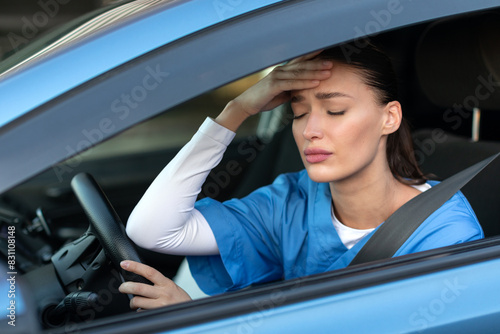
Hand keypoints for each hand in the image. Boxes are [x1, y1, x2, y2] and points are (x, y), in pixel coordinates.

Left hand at [118, 260, 190, 310]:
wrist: (189, 313)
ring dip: (132, 302)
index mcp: (166, 283)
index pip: (149, 271)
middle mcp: (163, 293)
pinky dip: (139, 310)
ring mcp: (160, 305)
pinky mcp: (156, 314)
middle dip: (126, 286)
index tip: (125, 263)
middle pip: (139, 287)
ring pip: (138, 301)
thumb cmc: (180, 299)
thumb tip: (142, 279)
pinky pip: (141, 312)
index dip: (135, 266)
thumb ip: (159, 283)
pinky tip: (143, 309)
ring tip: (134, 302)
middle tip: (122, 287)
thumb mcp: (171, 287)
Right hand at [216, 50, 332, 130]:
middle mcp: (280, 71)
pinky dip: (305, 83)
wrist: (246, 105)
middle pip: (302, 65)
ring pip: (299, 73)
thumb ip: (292, 90)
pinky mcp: (274, 85)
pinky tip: (316, 83)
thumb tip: (303, 91)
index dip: (312, 56)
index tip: (326, 53)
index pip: (300, 62)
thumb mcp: (281, 94)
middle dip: (318, 63)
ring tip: (328, 72)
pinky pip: (293, 83)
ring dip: (315, 72)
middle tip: (332, 62)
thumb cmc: (263, 99)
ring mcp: (276, 76)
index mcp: (282, 71)